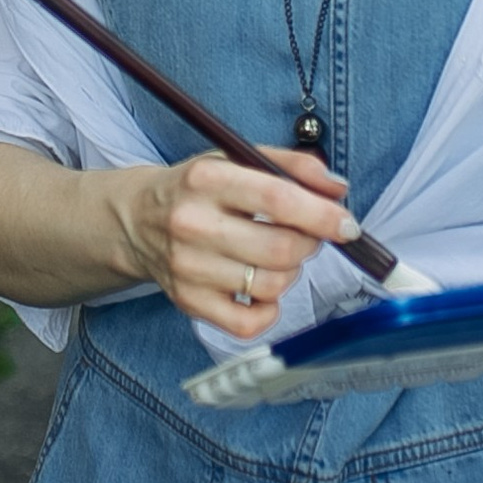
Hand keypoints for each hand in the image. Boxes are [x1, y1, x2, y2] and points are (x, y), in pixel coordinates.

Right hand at [107, 148, 350, 340]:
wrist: (135, 220)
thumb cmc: (198, 189)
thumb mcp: (236, 158)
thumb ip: (292, 166)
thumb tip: (337, 190)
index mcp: (207, 179)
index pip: (278, 200)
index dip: (322, 216)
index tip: (347, 225)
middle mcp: (192, 223)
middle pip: (280, 249)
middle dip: (309, 245)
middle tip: (304, 236)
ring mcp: (188, 268)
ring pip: (271, 286)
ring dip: (289, 273)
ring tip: (275, 257)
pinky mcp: (188, 302)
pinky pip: (248, 323)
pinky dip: (268, 310)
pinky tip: (262, 290)